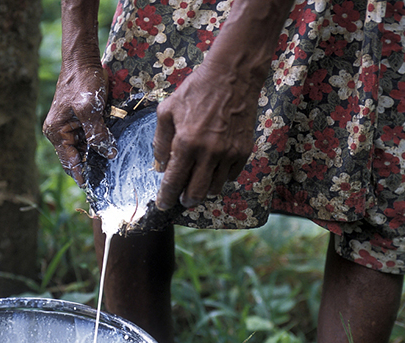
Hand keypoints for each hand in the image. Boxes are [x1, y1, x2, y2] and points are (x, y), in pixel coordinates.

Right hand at [43, 63, 116, 185]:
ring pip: (84, 150)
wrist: (83, 60)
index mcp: (56, 132)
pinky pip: (89, 139)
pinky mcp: (80, 121)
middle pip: (76, 158)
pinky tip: (111, 150)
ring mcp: (69, 127)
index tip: (95, 188)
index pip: (69, 162)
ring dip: (96, 157)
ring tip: (113, 168)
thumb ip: (97, 133)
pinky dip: (98, 145)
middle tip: (109, 180)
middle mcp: (60, 132)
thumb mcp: (90, 108)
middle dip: (90, 167)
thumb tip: (108, 153)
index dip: (82, 175)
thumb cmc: (83, 81)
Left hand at [153, 63, 258, 209]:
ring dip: (204, 189)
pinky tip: (213, 167)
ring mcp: (229, 153)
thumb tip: (160, 165)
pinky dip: (220, 176)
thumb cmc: (196, 90)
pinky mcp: (244, 150)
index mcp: (186, 142)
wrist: (232, 76)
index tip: (163, 205)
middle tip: (180, 198)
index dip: (166, 197)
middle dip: (185, 200)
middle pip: (196, 193)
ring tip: (197, 180)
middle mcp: (209, 152)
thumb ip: (160, 140)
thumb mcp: (167, 110)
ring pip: (215, 188)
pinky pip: (231, 176)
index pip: (174, 181)